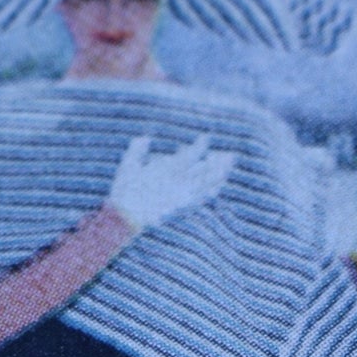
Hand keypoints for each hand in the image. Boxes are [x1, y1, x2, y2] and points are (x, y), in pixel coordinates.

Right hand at [106, 135, 237, 231]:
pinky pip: (201, 199)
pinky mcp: (182, 208)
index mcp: (168, 170)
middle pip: (207, 170)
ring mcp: (183, 197)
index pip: (192, 155)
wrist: (127, 219)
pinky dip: (211, 191)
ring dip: (220, 175)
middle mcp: (180, 183)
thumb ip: (137, 150)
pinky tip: (216, 188)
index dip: (201, 145)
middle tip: (231, 154)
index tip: (206, 138)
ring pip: (207, 184)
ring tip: (228, 168)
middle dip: (220, 161)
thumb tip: (145, 138)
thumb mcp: (127, 166)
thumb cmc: (125, 191)